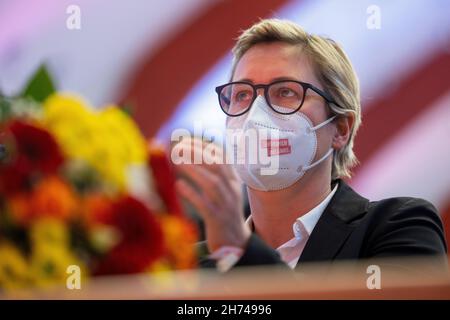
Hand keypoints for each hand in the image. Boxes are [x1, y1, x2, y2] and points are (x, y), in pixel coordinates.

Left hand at [174, 137, 250, 252]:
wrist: (235, 242)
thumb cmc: (224, 213)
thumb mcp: (225, 191)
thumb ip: (215, 174)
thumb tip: (198, 152)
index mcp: (234, 181)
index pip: (222, 158)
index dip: (205, 146)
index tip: (187, 140)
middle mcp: (231, 191)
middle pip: (217, 166)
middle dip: (198, 153)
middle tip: (179, 147)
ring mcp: (225, 205)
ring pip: (212, 184)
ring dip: (194, 170)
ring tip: (177, 160)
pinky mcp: (217, 220)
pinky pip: (204, 205)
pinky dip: (191, 193)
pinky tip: (179, 185)